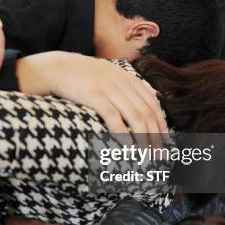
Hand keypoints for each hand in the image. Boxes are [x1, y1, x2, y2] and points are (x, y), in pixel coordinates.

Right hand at [16, 52, 168, 146]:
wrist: (59, 68)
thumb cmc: (85, 75)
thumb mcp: (112, 73)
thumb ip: (132, 84)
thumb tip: (154, 94)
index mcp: (129, 78)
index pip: (153, 104)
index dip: (162, 124)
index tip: (166, 142)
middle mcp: (123, 83)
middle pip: (147, 113)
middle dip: (155, 136)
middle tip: (158, 155)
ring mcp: (110, 89)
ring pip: (135, 117)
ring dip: (143, 139)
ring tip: (146, 156)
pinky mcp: (95, 96)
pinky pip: (114, 117)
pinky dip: (123, 133)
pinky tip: (127, 146)